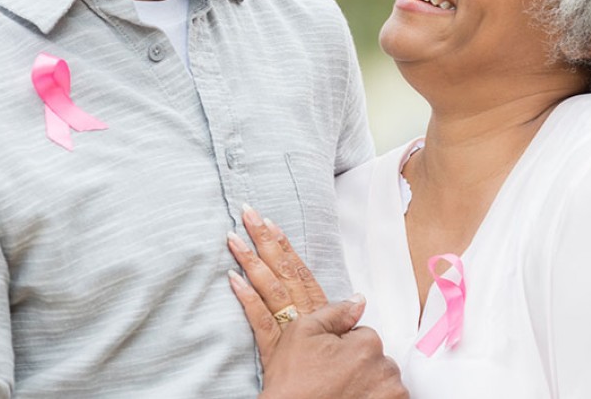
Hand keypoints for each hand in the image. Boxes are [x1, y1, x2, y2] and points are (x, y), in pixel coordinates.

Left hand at [228, 206, 405, 398]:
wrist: (331, 395)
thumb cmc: (339, 373)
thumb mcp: (349, 341)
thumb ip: (344, 318)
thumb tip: (358, 299)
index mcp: (319, 312)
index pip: (301, 272)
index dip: (285, 247)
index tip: (271, 222)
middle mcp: (303, 316)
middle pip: (283, 271)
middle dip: (265, 241)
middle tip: (248, 212)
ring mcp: (287, 331)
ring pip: (271, 288)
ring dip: (252, 261)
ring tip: (234, 237)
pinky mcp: (273, 350)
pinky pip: (260, 321)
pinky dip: (247, 299)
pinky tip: (232, 279)